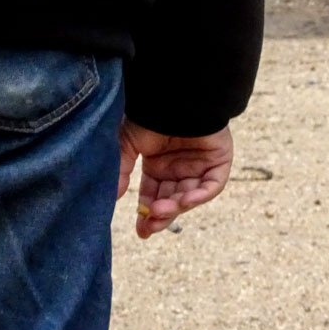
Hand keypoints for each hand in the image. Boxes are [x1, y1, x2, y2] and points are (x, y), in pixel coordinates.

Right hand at [117, 119, 232, 238]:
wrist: (174, 97)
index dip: (147, 214)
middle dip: (162, 216)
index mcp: (159, 166)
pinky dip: (199, 194)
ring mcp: (200, 166)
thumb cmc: (150, 116)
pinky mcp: (218, 161)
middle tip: (151, 227)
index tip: (141, 232)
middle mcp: (179, 168)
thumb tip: (110, 198)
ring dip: (177, 206)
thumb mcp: (128, 145)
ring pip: (189, 195)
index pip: (153, 196)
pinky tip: (185, 200)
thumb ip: (120, 170)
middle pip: (171, 200)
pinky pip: (212, 185)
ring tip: (162, 211)